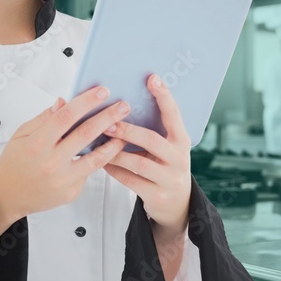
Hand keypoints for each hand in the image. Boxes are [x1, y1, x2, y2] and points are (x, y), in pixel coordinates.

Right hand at [0, 85, 129, 232]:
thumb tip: (63, 101)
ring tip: (125, 131)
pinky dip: (98, 160)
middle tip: (123, 106)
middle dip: (108, 117)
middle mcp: (51, 162)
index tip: (102, 91)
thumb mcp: (21, 134)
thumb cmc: (14, 162)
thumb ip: (44, 118)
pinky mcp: (71, 192)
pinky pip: (89, 172)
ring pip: (96, 158)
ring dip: (114, 143)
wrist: (7, 196)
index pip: (66, 117)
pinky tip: (107, 150)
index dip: (86, 102)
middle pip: (86, 135)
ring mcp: (63, 179)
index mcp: (37, 144)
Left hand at [102, 74, 191, 233]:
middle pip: (152, 140)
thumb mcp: (166, 147)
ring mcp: (169, 178)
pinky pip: (131, 181)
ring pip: (139, 163)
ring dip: (116, 152)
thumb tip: (121, 105)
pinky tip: (102, 162)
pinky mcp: (157, 195)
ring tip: (99, 144)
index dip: (164, 96)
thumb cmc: (164, 166)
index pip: (174, 114)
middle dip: (127, 130)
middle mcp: (179, 158)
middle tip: (108, 123)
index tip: (152, 78)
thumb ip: (151, 129)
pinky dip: (115, 170)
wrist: (176, 203)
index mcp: (182, 140)